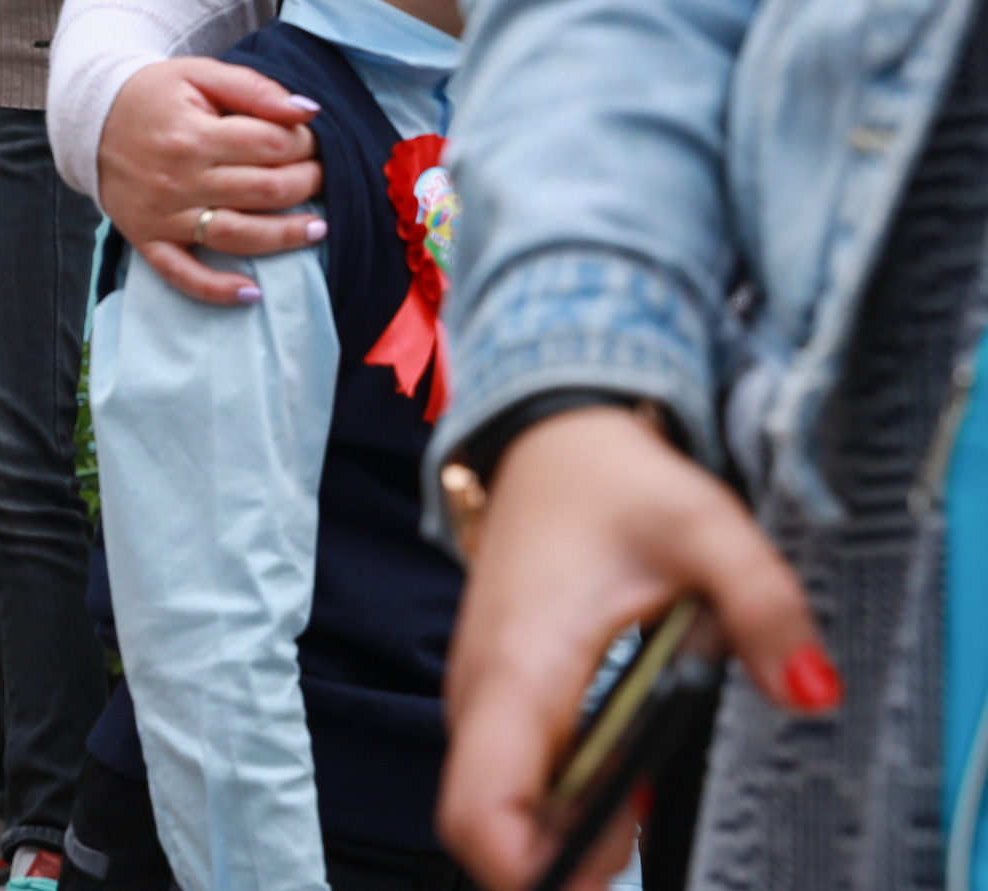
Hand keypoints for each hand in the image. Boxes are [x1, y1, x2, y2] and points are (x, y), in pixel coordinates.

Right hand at [97, 57, 323, 302]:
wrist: (92, 119)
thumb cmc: (154, 95)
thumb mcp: (200, 74)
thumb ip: (255, 89)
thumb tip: (309, 111)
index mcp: (193, 133)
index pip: (270, 144)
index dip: (304, 143)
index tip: (312, 140)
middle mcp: (177, 178)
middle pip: (263, 190)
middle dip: (307, 184)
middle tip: (322, 177)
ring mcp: (162, 214)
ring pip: (236, 235)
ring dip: (284, 236)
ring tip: (317, 229)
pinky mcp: (147, 239)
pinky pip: (182, 273)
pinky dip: (216, 290)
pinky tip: (252, 293)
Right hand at [440, 408, 833, 890]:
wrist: (552, 438)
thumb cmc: (610, 483)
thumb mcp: (703, 527)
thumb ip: (761, 605)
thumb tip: (807, 688)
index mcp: (518, 668)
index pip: (479, 813)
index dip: (530, 869)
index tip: (605, 870)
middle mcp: (481, 693)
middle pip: (486, 826)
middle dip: (564, 857)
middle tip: (645, 824)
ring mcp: (480, 696)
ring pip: (496, 806)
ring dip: (567, 829)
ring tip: (644, 793)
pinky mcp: (494, 694)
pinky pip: (509, 776)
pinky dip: (561, 797)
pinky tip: (621, 767)